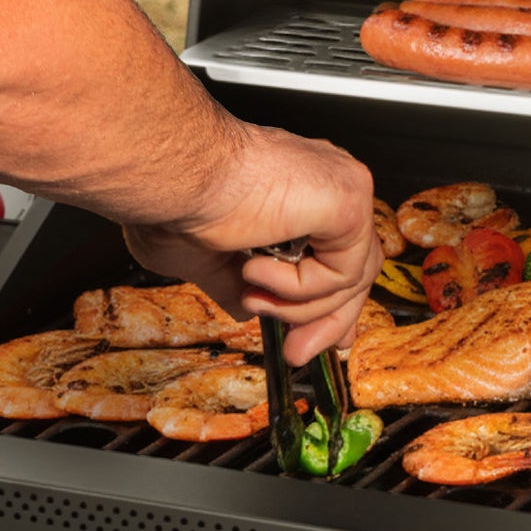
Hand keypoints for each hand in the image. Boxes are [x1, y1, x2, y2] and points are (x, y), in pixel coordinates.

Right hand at [122, 121, 381, 363]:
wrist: (175, 177)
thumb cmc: (176, 200)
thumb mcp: (204, 256)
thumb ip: (236, 281)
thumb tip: (247, 308)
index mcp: (298, 189)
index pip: (337, 251)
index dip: (331, 299)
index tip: (316, 338)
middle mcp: (326, 183)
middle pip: (355, 267)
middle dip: (326, 320)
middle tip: (296, 352)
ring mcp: (342, 188)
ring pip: (350, 276)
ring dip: (299, 306)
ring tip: (252, 293)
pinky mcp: (349, 201)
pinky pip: (345, 272)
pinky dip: (300, 288)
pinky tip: (256, 269)